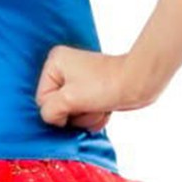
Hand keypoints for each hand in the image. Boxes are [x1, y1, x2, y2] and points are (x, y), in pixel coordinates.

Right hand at [34, 45, 148, 130]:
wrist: (139, 84)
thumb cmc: (106, 85)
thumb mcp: (69, 99)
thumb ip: (50, 111)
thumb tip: (52, 119)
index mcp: (54, 62)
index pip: (42, 99)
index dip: (58, 109)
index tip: (76, 105)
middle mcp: (64, 68)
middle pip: (57, 107)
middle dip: (75, 114)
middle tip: (89, 105)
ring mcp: (78, 81)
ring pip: (71, 114)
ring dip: (86, 117)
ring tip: (99, 106)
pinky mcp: (91, 91)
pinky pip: (84, 113)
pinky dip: (94, 116)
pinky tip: (104, 109)